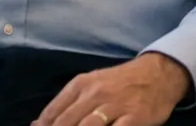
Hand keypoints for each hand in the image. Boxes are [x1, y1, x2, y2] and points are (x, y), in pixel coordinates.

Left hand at [33, 53, 190, 125]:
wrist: (157, 74)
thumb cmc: (119, 82)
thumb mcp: (90, 85)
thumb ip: (66, 103)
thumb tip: (38, 123)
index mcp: (80, 85)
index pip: (53, 112)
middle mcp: (94, 94)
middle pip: (67, 122)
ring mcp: (114, 105)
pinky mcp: (134, 116)